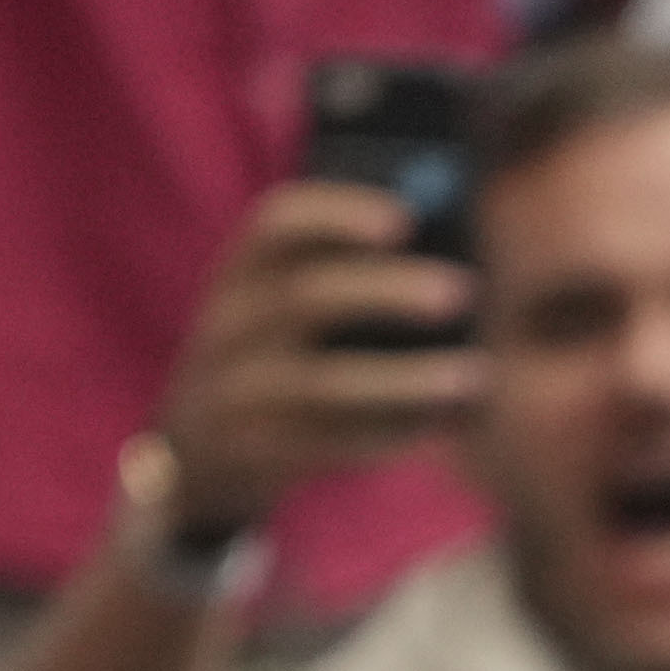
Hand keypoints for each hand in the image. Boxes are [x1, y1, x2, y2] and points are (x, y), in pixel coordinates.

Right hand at [151, 181, 486, 541]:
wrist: (194, 456)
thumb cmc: (265, 361)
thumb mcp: (271, 310)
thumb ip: (336, 278)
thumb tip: (445, 265)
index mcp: (238, 274)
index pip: (276, 224)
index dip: (339, 215)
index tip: (405, 219)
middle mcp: (229, 327)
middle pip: (308, 297)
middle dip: (388, 291)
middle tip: (462, 291)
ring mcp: (238, 393)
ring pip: (326, 384)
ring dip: (407, 379)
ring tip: (475, 374)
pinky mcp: (257, 451)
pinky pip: (333, 443)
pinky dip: (392, 433)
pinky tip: (440, 422)